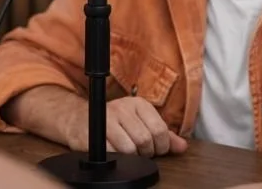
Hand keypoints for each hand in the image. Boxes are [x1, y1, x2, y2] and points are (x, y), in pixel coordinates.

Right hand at [63, 96, 187, 156]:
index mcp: (138, 104)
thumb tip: (182, 146)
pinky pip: (112, 153)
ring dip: (130, 157)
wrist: (79, 119)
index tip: (155, 148)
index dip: (160, 145)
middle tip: (139, 152)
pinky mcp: (94, 133)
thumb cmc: (113, 122)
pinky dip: (116, 158)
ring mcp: (107, 120)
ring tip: (127, 152)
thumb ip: (163, 134)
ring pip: (129, 148)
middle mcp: (122, 108)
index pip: (159, 129)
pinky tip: (114, 152)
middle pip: (145, 140)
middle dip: (145, 152)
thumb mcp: (140, 122)